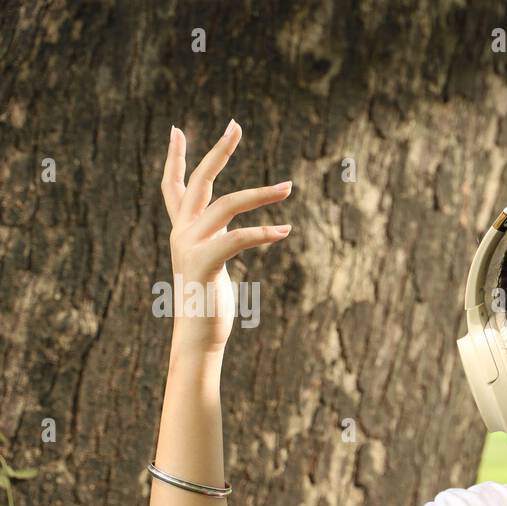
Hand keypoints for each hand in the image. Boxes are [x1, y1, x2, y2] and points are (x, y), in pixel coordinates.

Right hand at [160, 119, 292, 355]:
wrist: (198, 336)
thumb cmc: (209, 303)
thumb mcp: (209, 265)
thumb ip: (213, 242)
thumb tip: (224, 233)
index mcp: (183, 230)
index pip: (174, 186)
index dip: (175, 158)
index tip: (177, 128)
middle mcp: (182, 232)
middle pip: (199, 182)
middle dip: (218, 152)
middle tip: (236, 125)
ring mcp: (190, 246)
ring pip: (226, 205)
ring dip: (260, 194)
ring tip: (289, 186)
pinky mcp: (205, 263)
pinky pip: (237, 238)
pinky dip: (264, 232)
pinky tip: (285, 230)